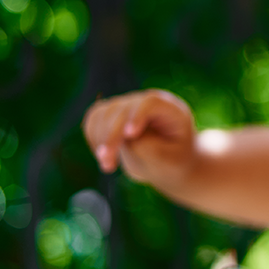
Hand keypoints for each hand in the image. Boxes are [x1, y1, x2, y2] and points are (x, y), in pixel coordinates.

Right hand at [82, 89, 196, 184]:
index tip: (130, 135)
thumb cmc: (174, 162)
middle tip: (108, 164)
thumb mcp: (166, 160)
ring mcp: (129, 106)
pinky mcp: (113, 114)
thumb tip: (123, 136)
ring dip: (100, 139)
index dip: (137, 115)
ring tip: (108, 165)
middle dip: (112, 136)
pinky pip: (94, 119)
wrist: (169, 164)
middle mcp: (148, 103)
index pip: (150, 102)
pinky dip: (94, 137)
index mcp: (171, 110)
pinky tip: (104, 156)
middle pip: (122, 109)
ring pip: (104, 113)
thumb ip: (146, 146)